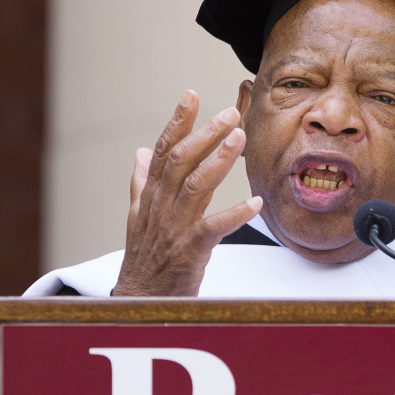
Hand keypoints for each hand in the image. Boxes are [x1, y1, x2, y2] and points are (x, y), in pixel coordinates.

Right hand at [112, 90, 261, 295]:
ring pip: (196, 186)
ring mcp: (175, 228)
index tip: (192, 94)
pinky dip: (235, 215)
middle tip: (230, 112)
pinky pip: (214, 229)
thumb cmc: (146, 258)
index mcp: (150, 195)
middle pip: (181, 161)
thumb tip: (140, 152)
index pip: (164, 150)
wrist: (139, 300)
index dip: (178, 121)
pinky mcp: (190, 251)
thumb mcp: (138, 217)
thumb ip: (141, 183)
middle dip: (205, 133)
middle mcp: (160, 206)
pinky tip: (256, 205)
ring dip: (219, 160)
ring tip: (240, 138)